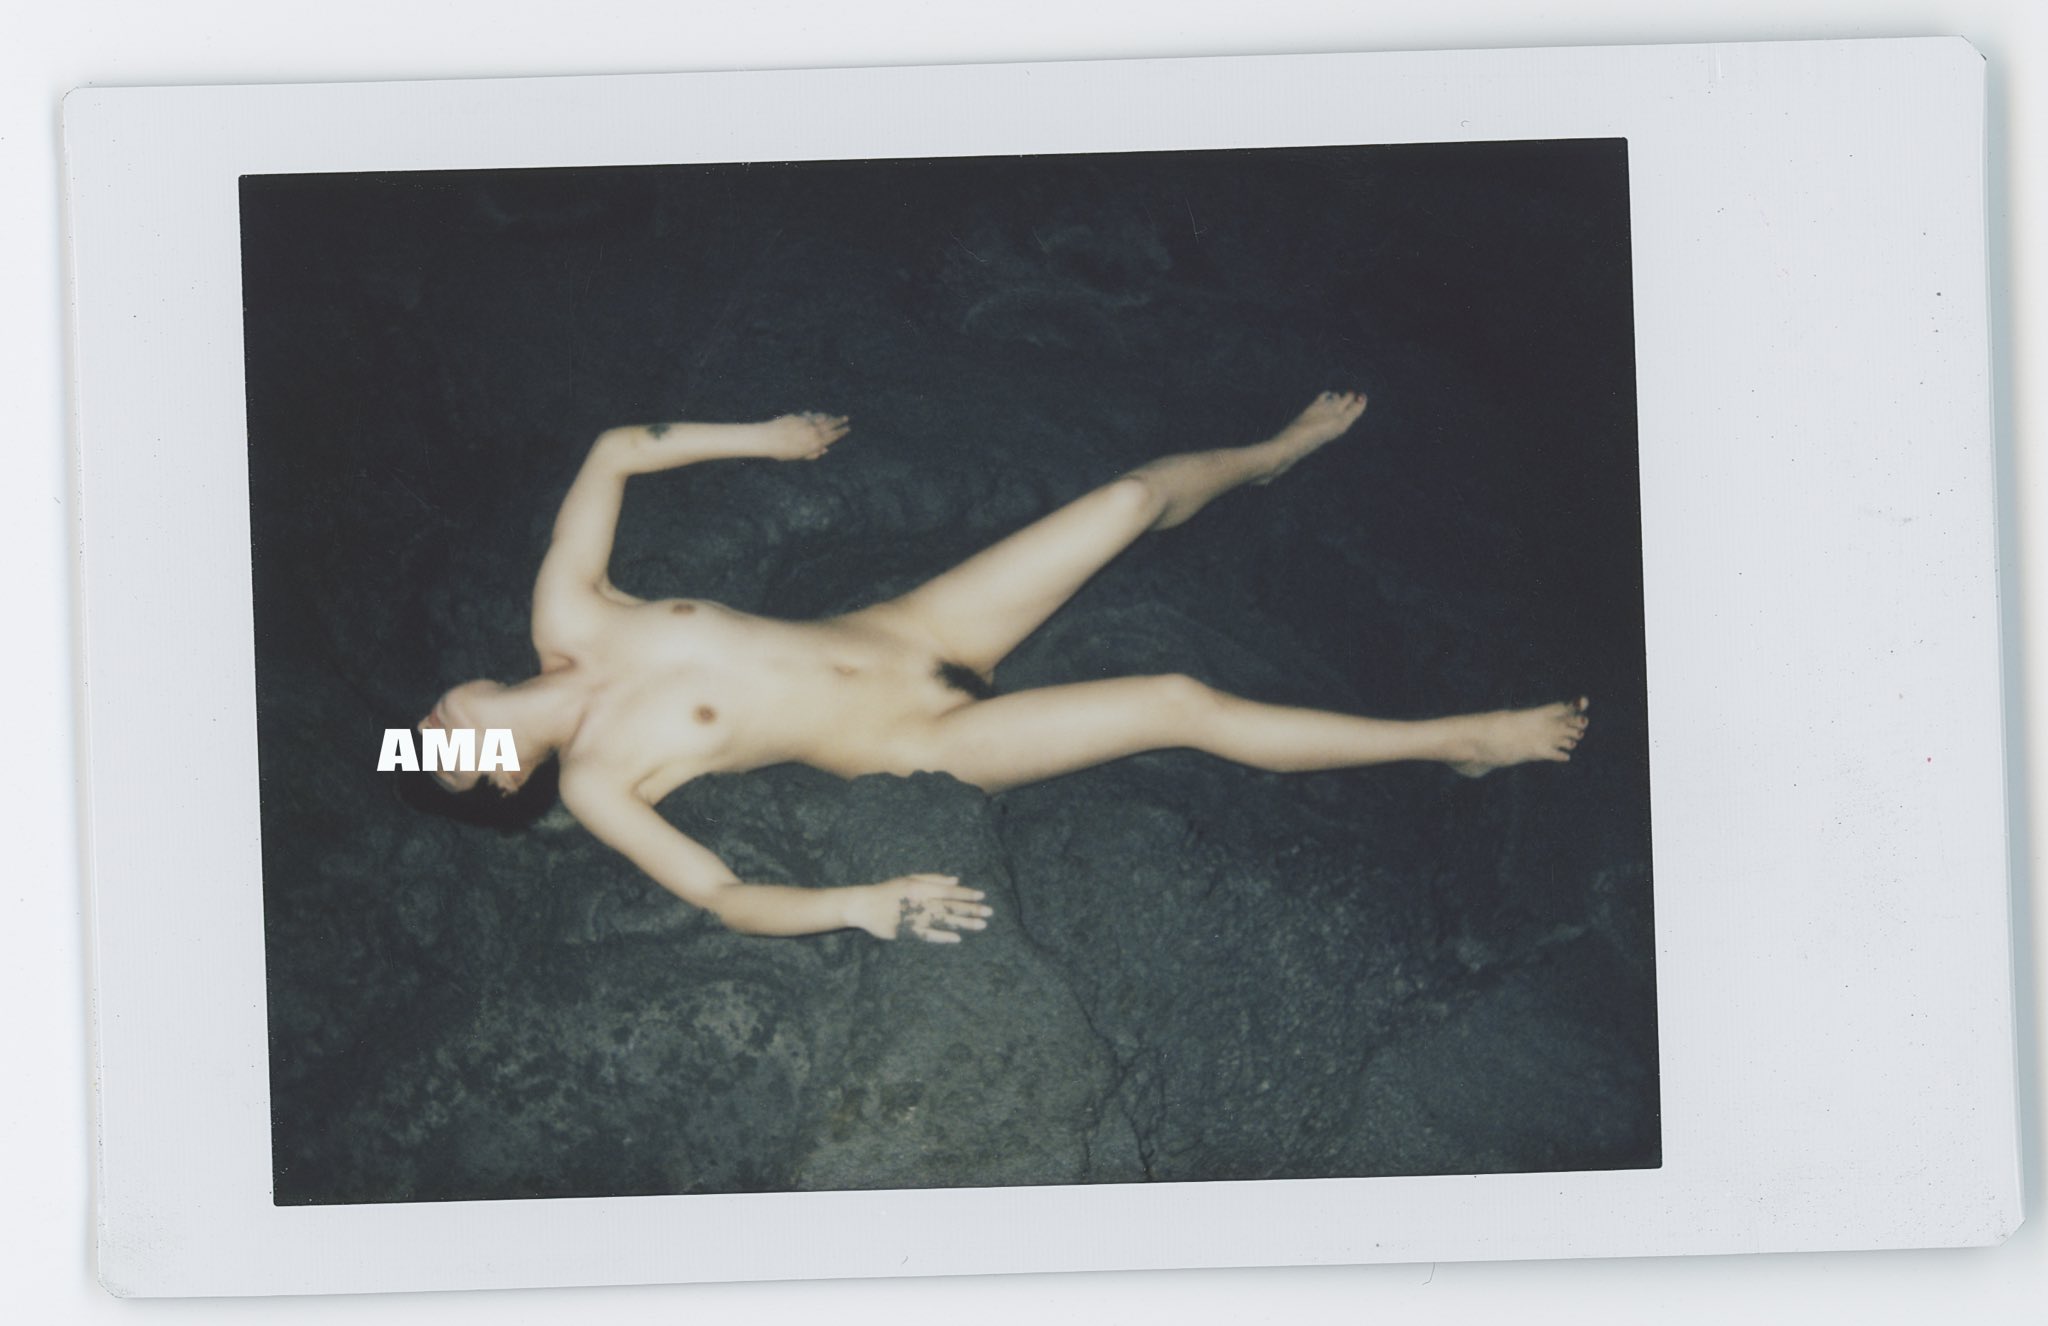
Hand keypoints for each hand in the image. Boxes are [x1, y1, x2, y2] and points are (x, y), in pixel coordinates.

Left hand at [750, 412, 848, 460]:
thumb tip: (824, 450)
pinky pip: (810, 415)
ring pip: (821, 418)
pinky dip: (815, 415)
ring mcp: (806, 422)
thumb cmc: (782, 451)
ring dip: (828, 417)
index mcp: (815, 442)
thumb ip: (812, 453)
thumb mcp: (799, 456)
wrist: (768, 438)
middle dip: (839, 421)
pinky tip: (816, 415)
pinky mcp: (798, 417)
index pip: (832, 436)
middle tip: (846, 418)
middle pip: (830, 424)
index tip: (848, 428)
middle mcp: (813, 430)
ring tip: (833, 416)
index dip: (841, 432)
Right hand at [855, 874, 991, 943]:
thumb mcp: (910, 879)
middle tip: (989, 912)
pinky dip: (943, 936)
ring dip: (963, 923)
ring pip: (943, 920)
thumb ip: (933, 878)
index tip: (982, 896)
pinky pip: (928, 935)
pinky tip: (957, 938)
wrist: (864, 905)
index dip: (966, 893)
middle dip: (971, 908)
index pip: (948, 890)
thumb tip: (956, 880)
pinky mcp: (907, 931)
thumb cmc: (888, 890)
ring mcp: (914, 918)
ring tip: (981, 925)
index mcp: (920, 887)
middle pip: (950, 905)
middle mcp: (919, 902)